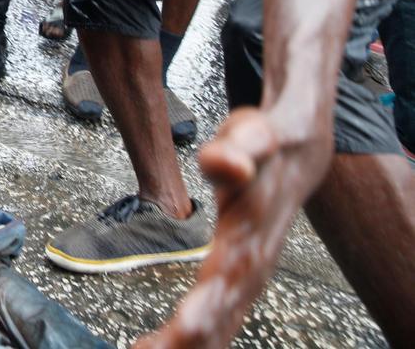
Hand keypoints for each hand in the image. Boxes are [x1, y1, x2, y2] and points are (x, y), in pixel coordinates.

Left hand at [135, 107, 332, 348]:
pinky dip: (195, 338)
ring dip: (189, 346)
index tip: (182, 332)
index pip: (225, 282)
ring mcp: (248, 276)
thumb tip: (226, 162)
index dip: (205, 310)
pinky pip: (219, 316)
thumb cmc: (266, 145)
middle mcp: (251, 266)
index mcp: (250, 237)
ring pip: (221, 323)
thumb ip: (236, 150)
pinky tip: (167, 348)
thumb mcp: (251, 136)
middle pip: (221, 315)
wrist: (298, 154)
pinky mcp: (241, 277)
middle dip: (189, 342)